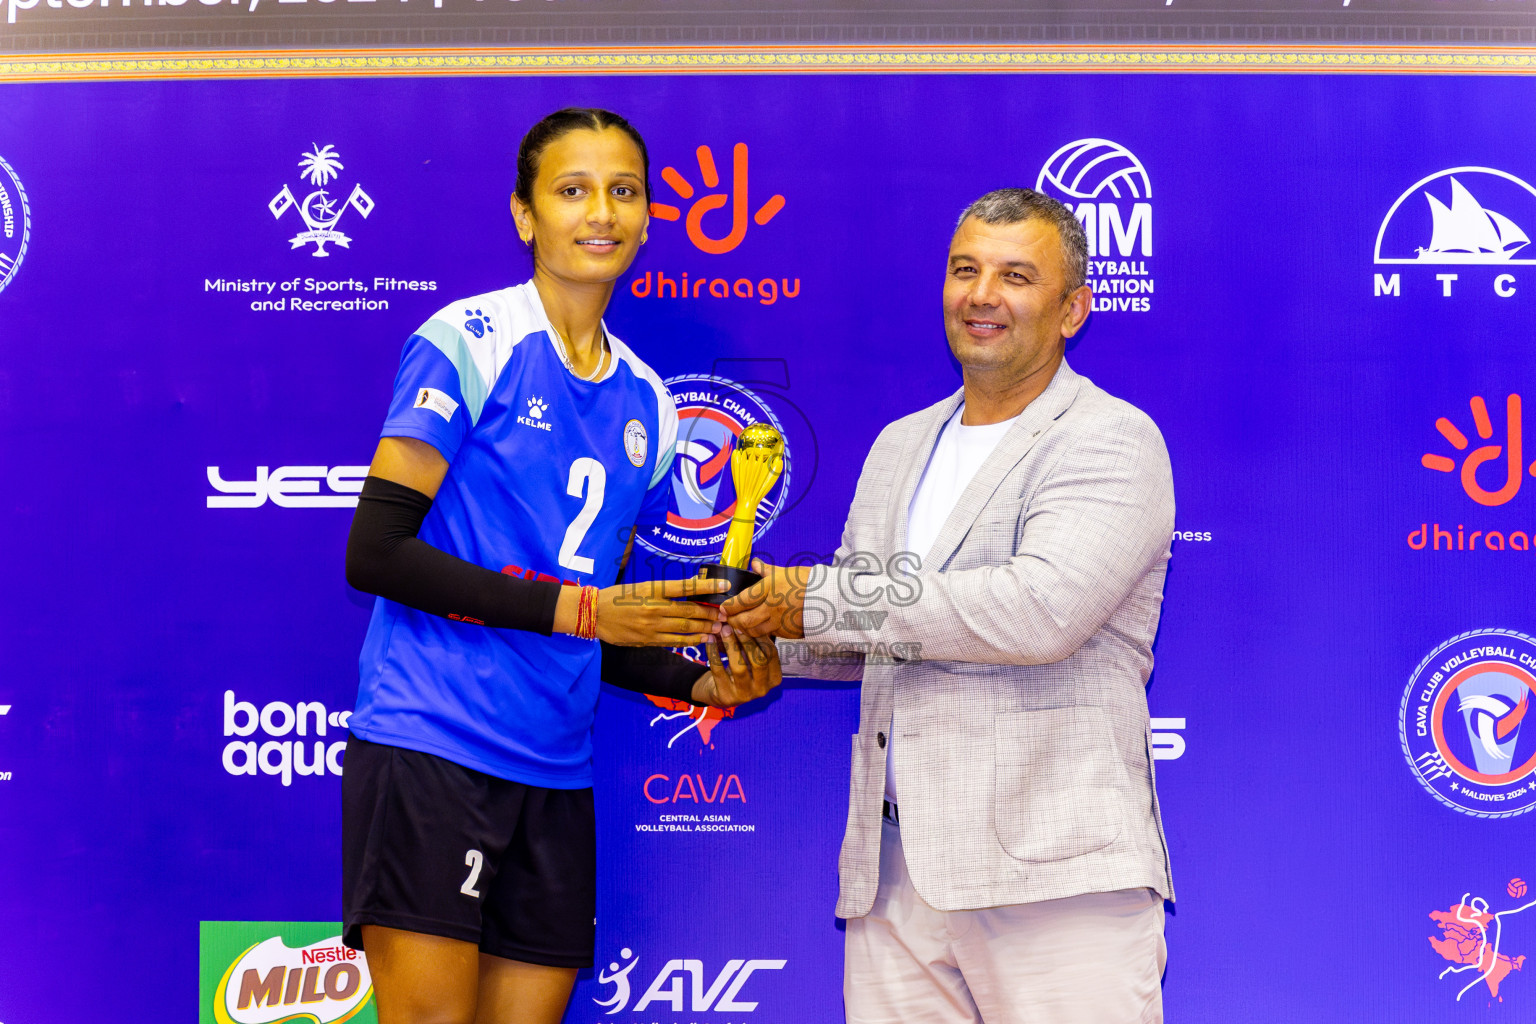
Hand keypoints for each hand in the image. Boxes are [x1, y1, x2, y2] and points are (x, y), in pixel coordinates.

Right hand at [557, 576, 728, 644]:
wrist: (594, 614)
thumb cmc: (619, 597)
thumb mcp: (642, 585)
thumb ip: (666, 589)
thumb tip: (692, 585)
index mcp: (653, 589)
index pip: (685, 586)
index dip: (707, 585)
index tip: (725, 585)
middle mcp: (654, 607)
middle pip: (690, 610)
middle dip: (711, 613)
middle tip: (726, 613)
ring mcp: (651, 625)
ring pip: (685, 627)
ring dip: (705, 628)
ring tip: (720, 629)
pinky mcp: (648, 639)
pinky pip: (674, 640)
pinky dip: (691, 640)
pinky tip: (703, 639)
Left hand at [691, 625, 781, 707]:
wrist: (721, 694)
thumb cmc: (741, 670)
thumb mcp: (752, 660)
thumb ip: (755, 644)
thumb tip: (749, 620)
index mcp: (774, 678)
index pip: (771, 654)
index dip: (760, 636)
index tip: (748, 622)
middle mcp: (762, 689)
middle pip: (759, 661)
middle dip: (746, 640)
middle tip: (734, 625)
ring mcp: (745, 695)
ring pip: (739, 667)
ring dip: (730, 645)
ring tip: (723, 630)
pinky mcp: (726, 696)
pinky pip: (718, 671)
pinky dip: (713, 653)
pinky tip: (709, 640)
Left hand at [721, 559, 812, 638]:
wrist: (831, 597)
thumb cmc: (809, 581)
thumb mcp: (786, 571)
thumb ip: (767, 570)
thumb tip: (754, 564)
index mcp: (769, 589)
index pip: (741, 601)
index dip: (728, 607)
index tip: (723, 607)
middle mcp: (771, 607)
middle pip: (743, 620)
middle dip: (732, 621)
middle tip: (727, 620)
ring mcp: (780, 622)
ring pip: (754, 632)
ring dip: (744, 630)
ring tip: (740, 627)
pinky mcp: (788, 633)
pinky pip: (770, 636)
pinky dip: (761, 635)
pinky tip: (758, 631)